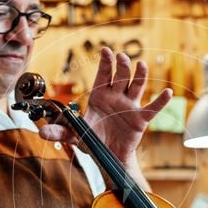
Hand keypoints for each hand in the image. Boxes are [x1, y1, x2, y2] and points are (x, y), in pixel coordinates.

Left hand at [39, 47, 171, 167]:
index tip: (105, 50)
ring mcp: (130, 106)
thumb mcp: (75, 136)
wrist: (108, 156)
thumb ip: (60, 131)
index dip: (105, 63)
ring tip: (141, 65)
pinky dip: (160, 101)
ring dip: (140, 75)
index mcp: (100, 96)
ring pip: (136, 86)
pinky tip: (166, 92)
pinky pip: (152, 108)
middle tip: (122, 58)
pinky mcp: (140, 119)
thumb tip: (40, 131)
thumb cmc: (92, 141)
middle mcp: (116, 97)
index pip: (103, 75)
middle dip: (122, 66)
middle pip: (121, 76)